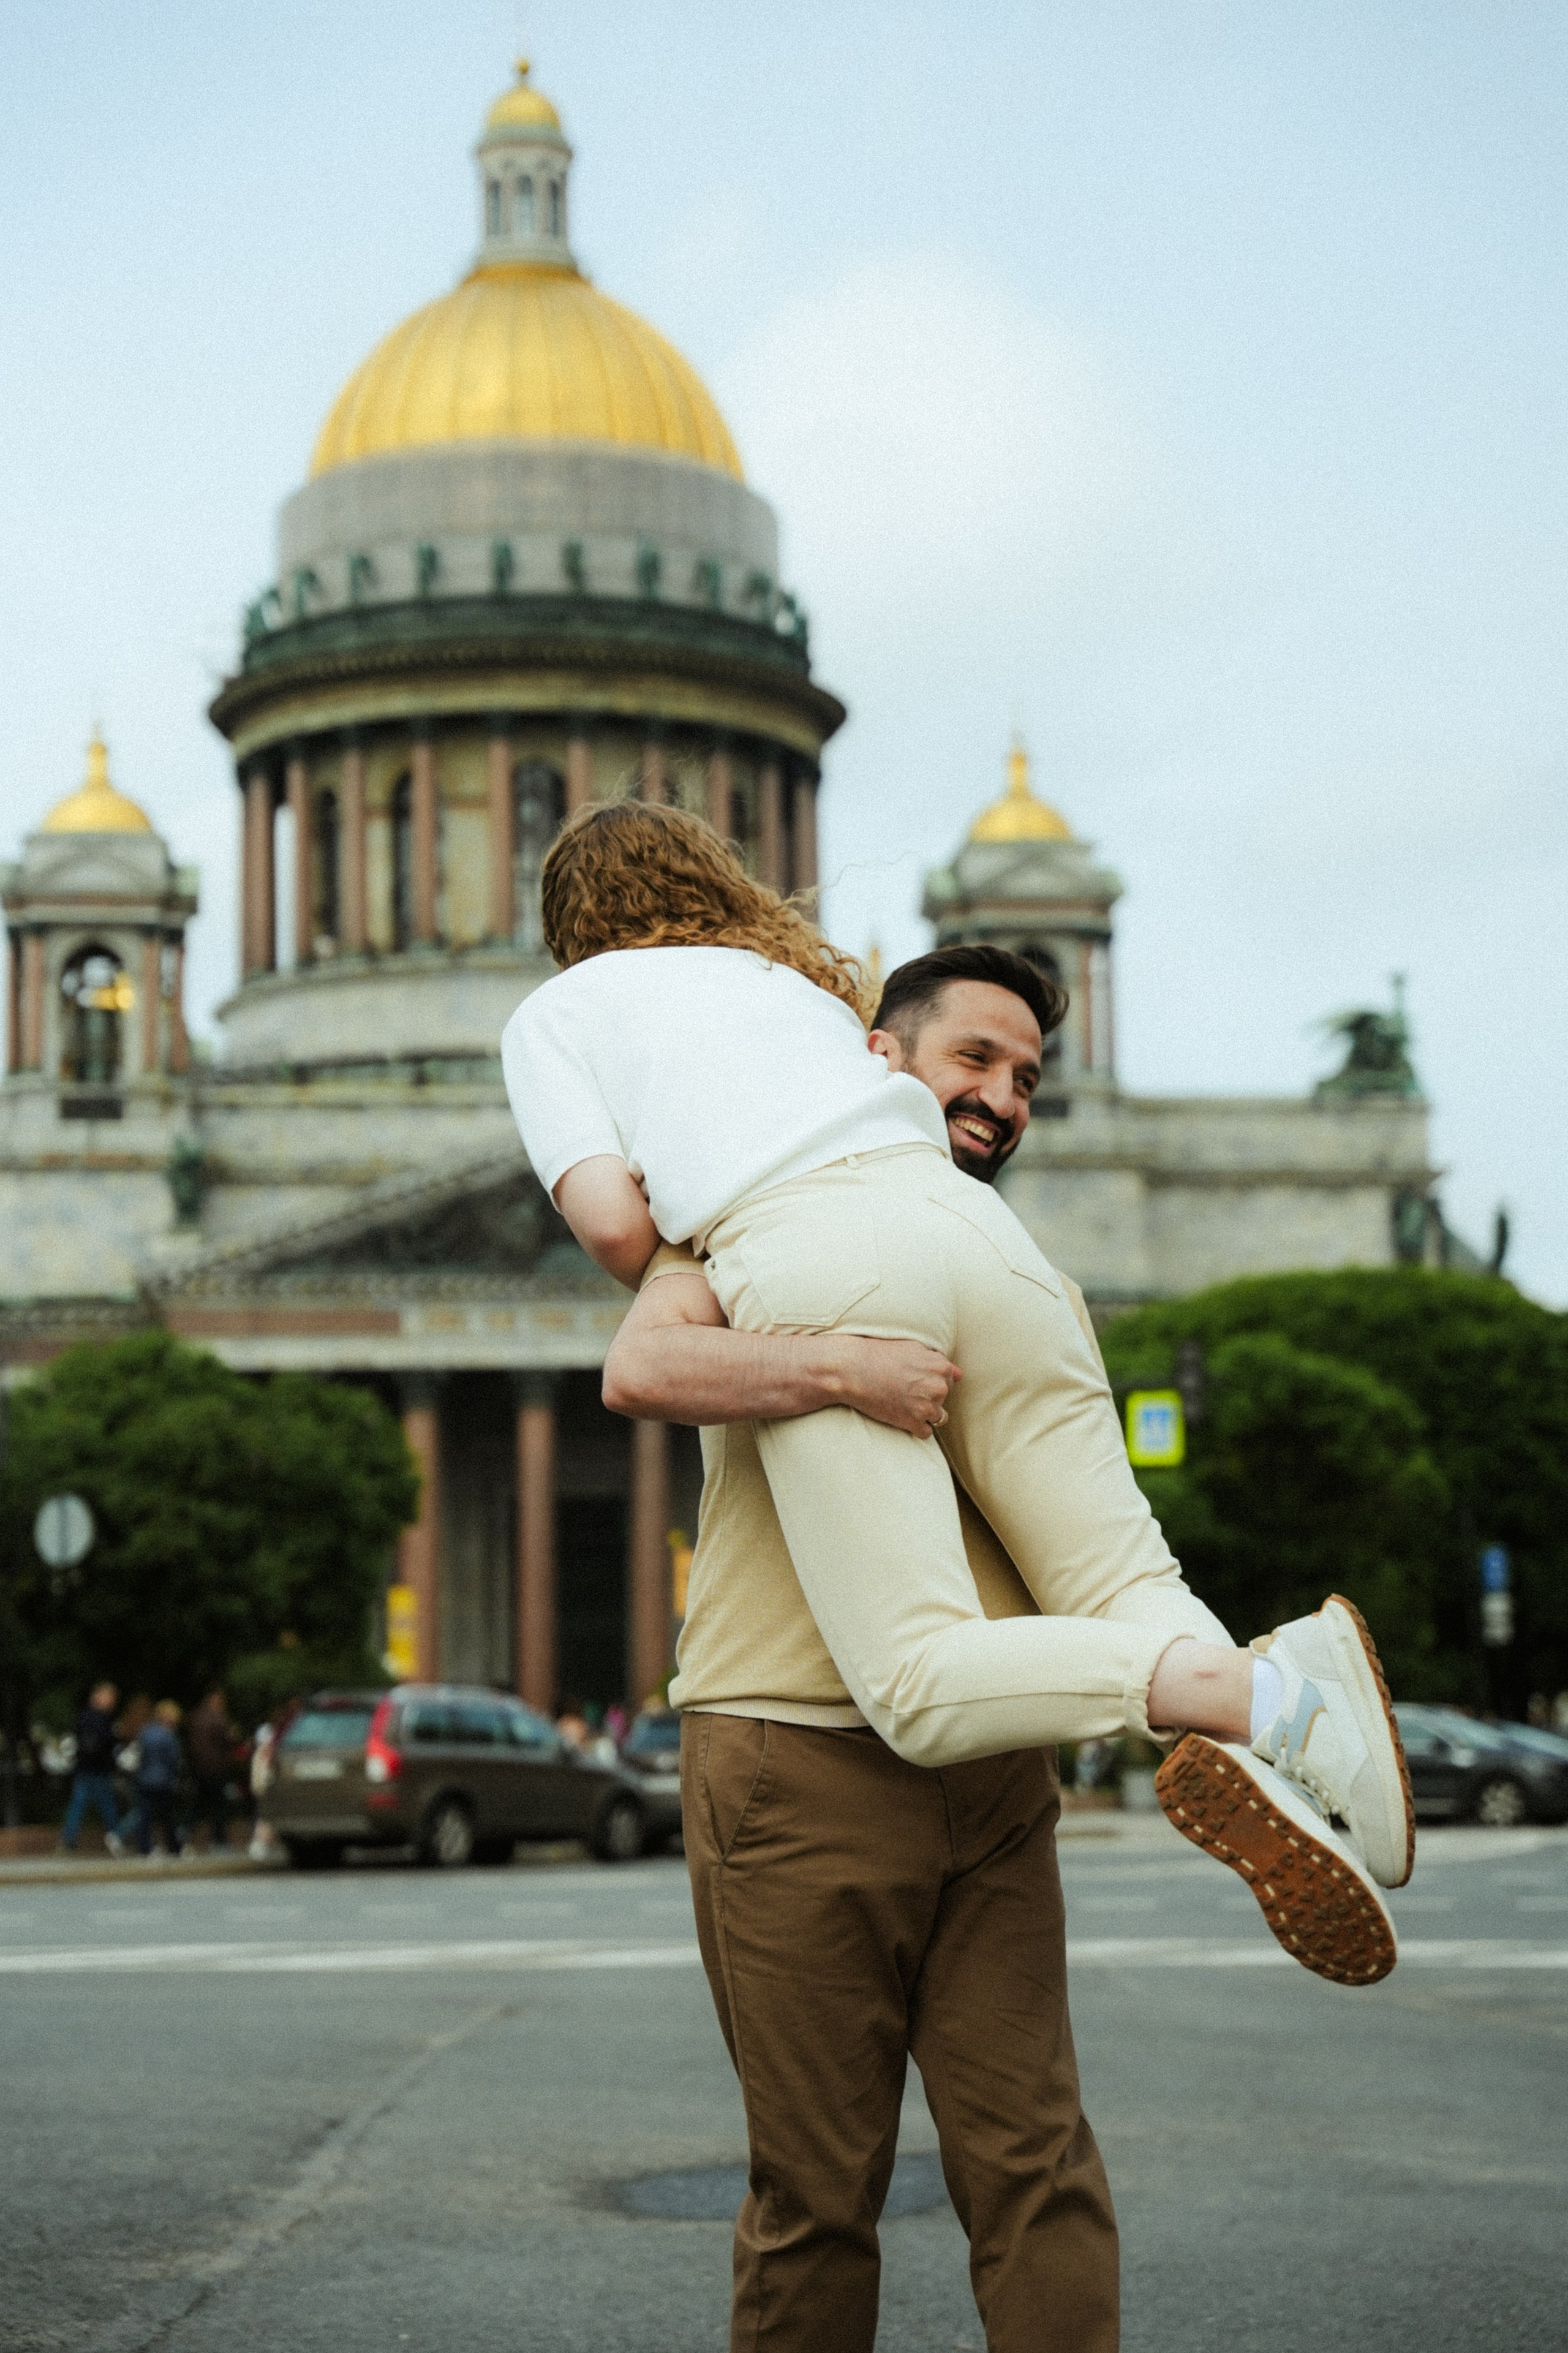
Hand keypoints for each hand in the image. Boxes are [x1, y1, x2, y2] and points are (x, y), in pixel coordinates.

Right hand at [829, 1336, 960, 1437]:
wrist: (853, 1370)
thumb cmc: (880, 1354)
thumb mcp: (913, 1348)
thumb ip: (938, 1360)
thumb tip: (960, 1375)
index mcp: (941, 1366)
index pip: (948, 1379)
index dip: (929, 1379)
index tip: (912, 1378)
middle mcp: (938, 1387)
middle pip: (943, 1398)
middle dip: (928, 1396)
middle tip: (904, 1389)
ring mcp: (927, 1406)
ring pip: (939, 1417)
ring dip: (925, 1414)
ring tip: (903, 1403)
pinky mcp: (913, 1423)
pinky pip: (926, 1432)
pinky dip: (915, 1427)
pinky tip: (900, 1415)